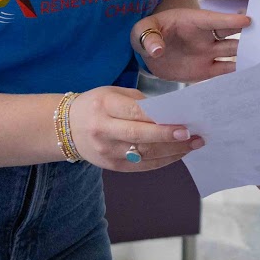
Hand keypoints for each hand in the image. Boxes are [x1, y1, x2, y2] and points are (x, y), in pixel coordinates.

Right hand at [68, 87, 202, 171]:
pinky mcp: (112, 166)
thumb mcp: (113, 93)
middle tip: (193, 136)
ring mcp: (107, 152)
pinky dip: (163, 161)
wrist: (66, 127)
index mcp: (104, 106)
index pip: (135, 114)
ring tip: (193, 144)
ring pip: (144, 154)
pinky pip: (141, 166)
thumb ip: (140, 102)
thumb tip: (171, 112)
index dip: (159, 121)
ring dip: (172, 151)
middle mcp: (103, 131)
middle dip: (170, 138)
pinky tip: (178, 153)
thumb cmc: (96, 105)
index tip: (183, 123)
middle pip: (141, 137)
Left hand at [133, 7, 251, 82]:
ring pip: (233, 56)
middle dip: (249, 39)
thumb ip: (149, 37)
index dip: (230, 20)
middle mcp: (206, 38)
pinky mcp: (205, 71)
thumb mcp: (142, 30)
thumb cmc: (147, 32)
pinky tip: (248, 84)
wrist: (147, 50)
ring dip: (247, 59)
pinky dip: (235, 78)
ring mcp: (208, 55)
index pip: (215, 20)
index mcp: (193, 22)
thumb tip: (156, 50)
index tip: (248, 21)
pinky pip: (223, 74)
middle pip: (232, 38)